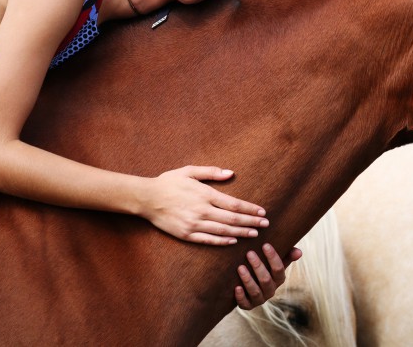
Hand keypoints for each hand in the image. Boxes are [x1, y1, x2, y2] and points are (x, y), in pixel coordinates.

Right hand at [140, 166, 267, 243]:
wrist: (146, 198)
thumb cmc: (169, 182)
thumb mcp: (189, 171)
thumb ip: (211, 172)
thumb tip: (231, 173)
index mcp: (205, 194)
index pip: (234, 204)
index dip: (250, 209)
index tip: (262, 211)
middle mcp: (202, 211)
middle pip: (233, 219)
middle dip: (251, 221)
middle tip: (265, 224)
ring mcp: (194, 224)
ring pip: (223, 231)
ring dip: (241, 232)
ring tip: (254, 233)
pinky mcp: (186, 234)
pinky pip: (208, 240)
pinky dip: (222, 241)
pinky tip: (233, 241)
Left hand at [235, 244, 302, 309]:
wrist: (250, 287)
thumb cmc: (265, 268)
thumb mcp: (276, 262)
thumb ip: (287, 255)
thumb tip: (299, 252)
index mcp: (279, 279)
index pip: (279, 269)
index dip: (273, 257)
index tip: (265, 245)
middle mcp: (271, 290)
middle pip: (266, 280)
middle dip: (258, 266)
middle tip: (249, 253)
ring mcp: (260, 299)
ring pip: (255, 291)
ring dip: (248, 280)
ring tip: (240, 267)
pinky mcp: (248, 305)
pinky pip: (245, 304)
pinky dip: (241, 296)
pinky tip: (236, 287)